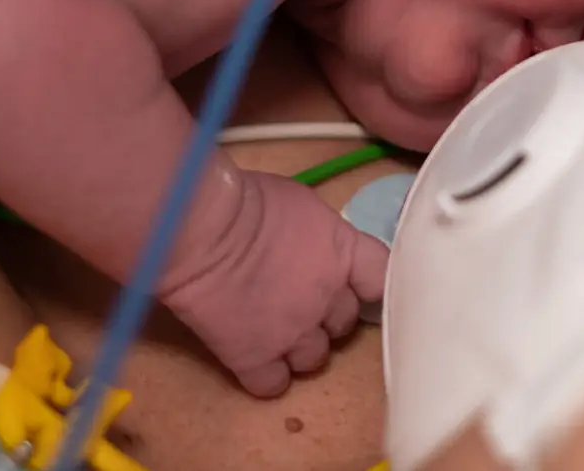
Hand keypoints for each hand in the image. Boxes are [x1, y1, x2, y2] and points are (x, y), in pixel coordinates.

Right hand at [162, 170, 386, 396]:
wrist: (204, 229)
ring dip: (299, 349)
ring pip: (314, 358)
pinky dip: (266, 377)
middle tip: (298, 303)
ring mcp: (295, 333)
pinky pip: (273, 384)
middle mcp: (329, 298)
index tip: (352, 285)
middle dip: (325, 316)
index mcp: (343, 252)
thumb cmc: (245, 200)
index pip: (380, 278)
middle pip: (344, 323)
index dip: (366, 285)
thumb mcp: (300, 203)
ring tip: (274, 332)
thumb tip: (308, 242)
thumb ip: (317, 233)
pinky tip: (252, 360)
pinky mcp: (256, 358)